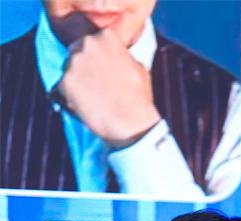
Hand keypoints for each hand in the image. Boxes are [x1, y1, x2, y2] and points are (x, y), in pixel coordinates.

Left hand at [58, 28, 160, 146]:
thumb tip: (119, 61)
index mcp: (107, 36)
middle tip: (93, 83)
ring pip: (69, 69)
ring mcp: (74, 62)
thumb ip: (123, 58)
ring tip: (91, 97)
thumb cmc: (138, 99)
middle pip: (77, 51)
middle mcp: (87, 43)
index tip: (100, 67)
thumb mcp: (138, 68)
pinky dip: (70, 96)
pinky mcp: (64, 81)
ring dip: (76, 81)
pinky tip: (85, 105)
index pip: (95, 40)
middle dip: (83, 65)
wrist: (130, 123)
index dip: (97, 56)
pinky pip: (62, 87)